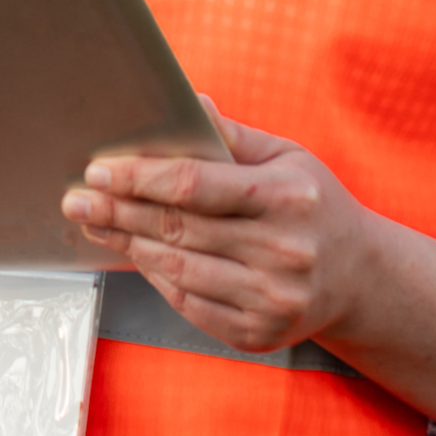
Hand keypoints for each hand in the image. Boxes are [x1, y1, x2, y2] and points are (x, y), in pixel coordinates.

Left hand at [59, 108, 382, 352]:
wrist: (360, 277)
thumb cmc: (314, 206)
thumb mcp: (288, 157)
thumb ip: (233, 136)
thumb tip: (187, 102)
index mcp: (285, 199)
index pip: (194, 185)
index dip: (139, 177)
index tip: (98, 170)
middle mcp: (281, 252)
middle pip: (177, 229)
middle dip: (118, 212)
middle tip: (76, 200)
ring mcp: (271, 299)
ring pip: (176, 270)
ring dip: (129, 245)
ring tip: (97, 225)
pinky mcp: (258, 333)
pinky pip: (189, 304)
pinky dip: (156, 279)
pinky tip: (136, 256)